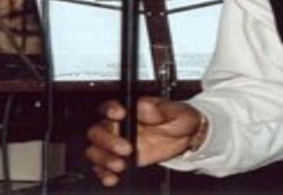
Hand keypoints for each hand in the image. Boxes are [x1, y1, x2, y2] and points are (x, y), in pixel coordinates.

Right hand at [85, 96, 203, 186]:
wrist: (186, 137)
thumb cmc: (179, 118)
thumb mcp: (174, 110)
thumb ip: (159, 108)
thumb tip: (144, 104)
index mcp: (130, 109)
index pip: (109, 107)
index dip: (110, 110)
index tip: (119, 115)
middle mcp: (119, 126)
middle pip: (97, 131)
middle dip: (107, 141)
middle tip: (125, 148)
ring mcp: (117, 144)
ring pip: (96, 150)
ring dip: (104, 159)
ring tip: (120, 165)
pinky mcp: (120, 160)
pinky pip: (103, 168)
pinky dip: (104, 174)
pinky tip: (113, 177)